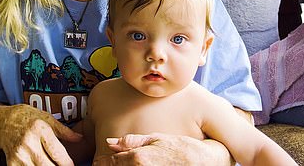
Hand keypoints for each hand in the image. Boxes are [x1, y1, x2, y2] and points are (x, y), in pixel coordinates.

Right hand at [0, 102, 82, 165]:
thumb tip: (80, 138)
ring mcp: (19, 155)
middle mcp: (28, 143)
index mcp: (39, 129)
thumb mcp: (46, 118)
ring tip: (53, 164)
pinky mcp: (11, 164)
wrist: (1, 122)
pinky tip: (40, 165)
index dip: (68, 163)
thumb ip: (64, 131)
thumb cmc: (26, 118)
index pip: (57, 153)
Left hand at [93, 133, 232, 165]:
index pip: (107, 163)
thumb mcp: (156, 139)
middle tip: (112, 162)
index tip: (100, 161)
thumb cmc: (181, 149)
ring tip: (126, 164)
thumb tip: (111, 142)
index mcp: (138, 159)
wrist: (204, 162)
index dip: (101, 162)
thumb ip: (132, 142)